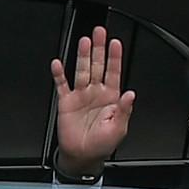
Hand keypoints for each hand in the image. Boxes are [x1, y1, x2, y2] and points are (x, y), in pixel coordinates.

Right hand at [50, 26, 134, 176]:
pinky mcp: (66, 101)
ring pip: (82, 70)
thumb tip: (130, 95)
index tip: (116, 43)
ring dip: (82, 56)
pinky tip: (58, 64)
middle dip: (98, 48)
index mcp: (111, 97)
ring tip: (83, 42)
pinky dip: (59, 74)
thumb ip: (124, 110)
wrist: (83, 156)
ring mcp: (81, 95)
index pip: (114, 72)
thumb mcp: (119, 129)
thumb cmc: (102, 144)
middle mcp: (96, 92)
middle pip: (98, 65)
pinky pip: (62, 84)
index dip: (115, 57)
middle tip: (99, 32)